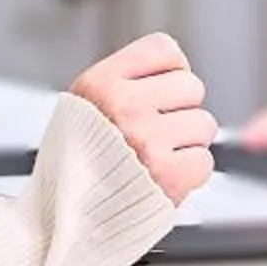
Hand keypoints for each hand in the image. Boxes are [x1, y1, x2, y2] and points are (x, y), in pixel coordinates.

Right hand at [71, 32, 217, 203]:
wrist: (62, 216)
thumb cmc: (76, 164)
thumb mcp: (83, 105)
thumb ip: (125, 81)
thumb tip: (177, 69)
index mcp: (101, 84)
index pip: (164, 50)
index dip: (170, 71)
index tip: (160, 90)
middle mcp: (124, 107)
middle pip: (191, 85)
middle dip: (180, 109)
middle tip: (157, 130)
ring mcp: (147, 140)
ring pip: (204, 123)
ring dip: (188, 142)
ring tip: (158, 155)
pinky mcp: (167, 174)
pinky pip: (204, 160)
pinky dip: (189, 173)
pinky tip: (164, 175)